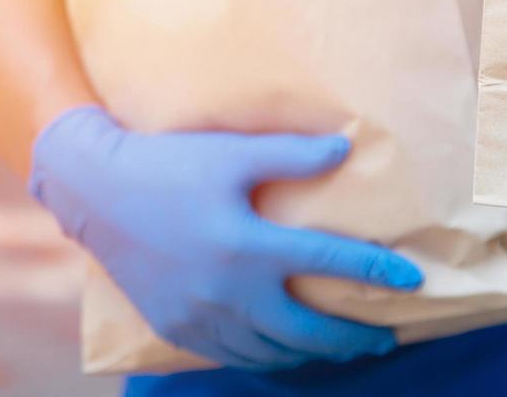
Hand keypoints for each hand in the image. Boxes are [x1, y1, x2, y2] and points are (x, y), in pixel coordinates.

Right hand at [29, 106, 421, 370]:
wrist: (95, 191)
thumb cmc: (169, 164)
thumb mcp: (233, 152)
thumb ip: (292, 155)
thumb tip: (345, 149)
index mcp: (249, 247)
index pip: (331, 264)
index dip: (376, 274)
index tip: (411, 282)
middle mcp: (228, 292)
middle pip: (307, 332)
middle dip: (353, 340)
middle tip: (385, 338)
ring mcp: (200, 317)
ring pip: (270, 353)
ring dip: (312, 354)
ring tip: (340, 347)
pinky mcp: (176, 328)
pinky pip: (233, 355)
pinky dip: (267, 357)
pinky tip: (283, 348)